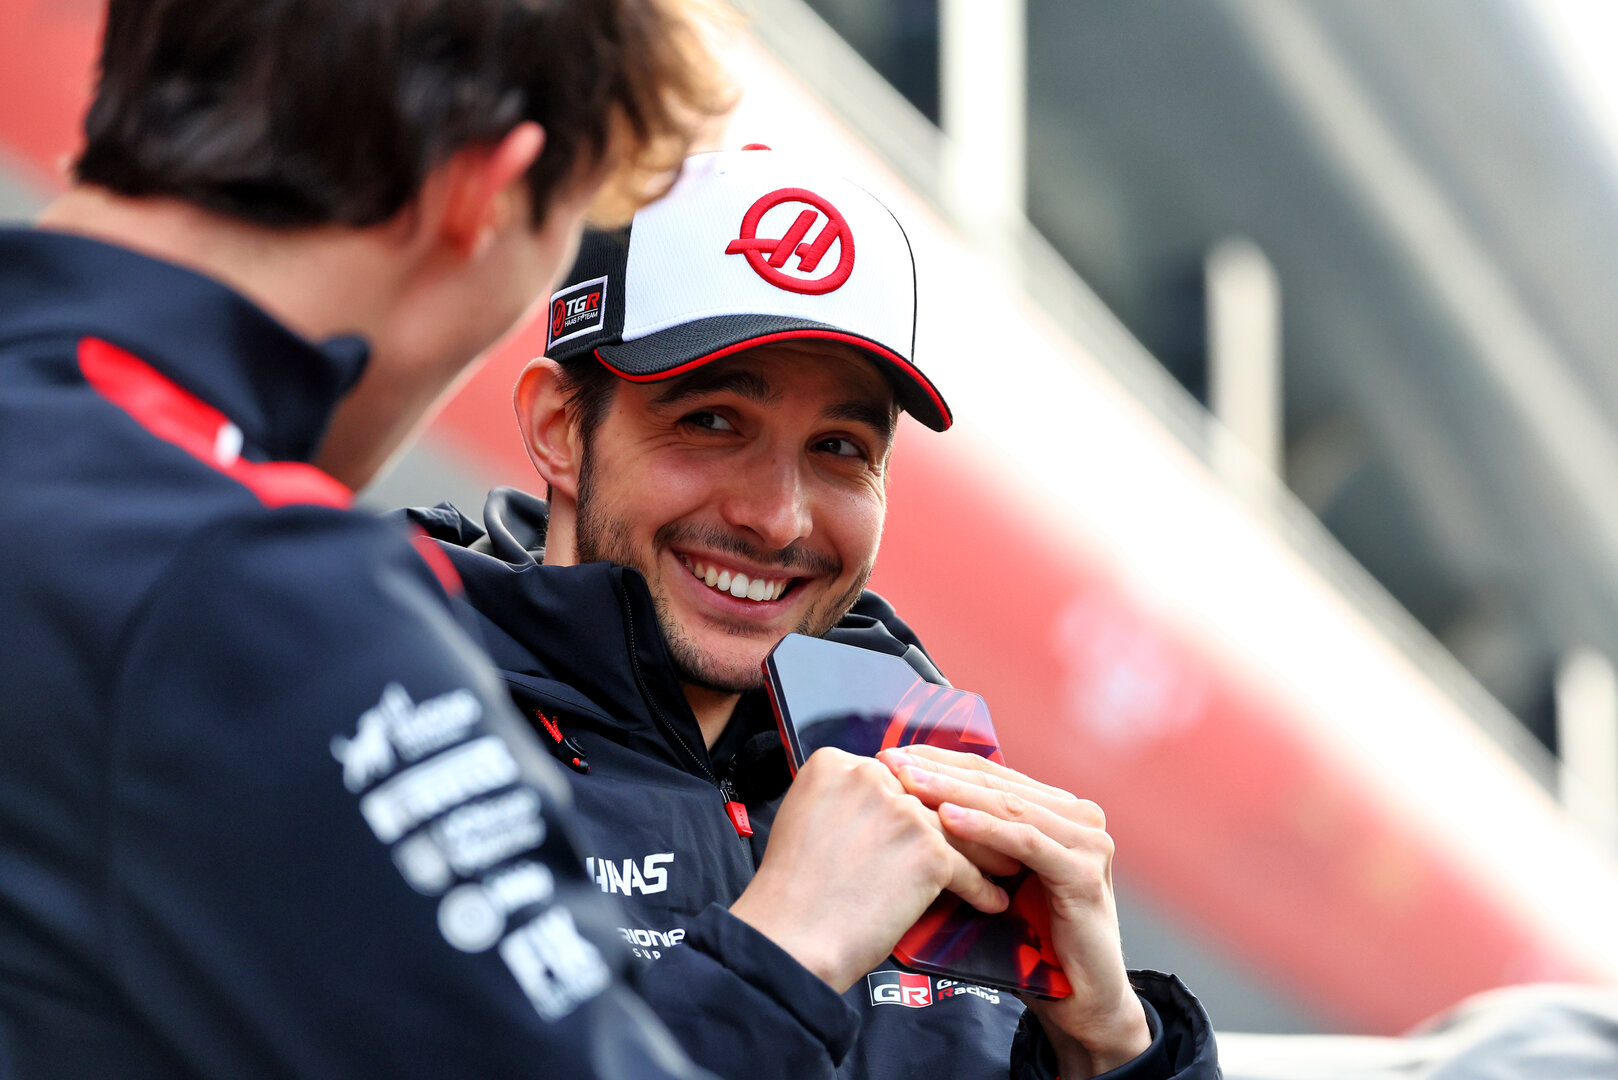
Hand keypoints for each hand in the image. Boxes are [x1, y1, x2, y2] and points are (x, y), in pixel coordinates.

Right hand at [728, 747, 1008, 992]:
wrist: (790, 936)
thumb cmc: (792, 893)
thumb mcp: (804, 819)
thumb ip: (843, 801)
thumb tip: (879, 808)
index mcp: (834, 764)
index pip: (893, 773)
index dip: (917, 796)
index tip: (934, 812)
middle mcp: (870, 777)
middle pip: (928, 797)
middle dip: (960, 818)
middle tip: (986, 834)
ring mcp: (902, 811)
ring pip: (957, 829)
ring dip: (985, 851)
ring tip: (1002, 865)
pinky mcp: (928, 850)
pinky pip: (965, 868)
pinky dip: (981, 887)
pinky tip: (991, 898)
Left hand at [878, 745, 1150, 1078]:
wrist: (1078, 999)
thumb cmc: (1031, 940)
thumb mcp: (995, 878)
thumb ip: (971, 840)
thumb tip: (905, 806)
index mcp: (1057, 810)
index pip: (990, 773)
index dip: (939, 762)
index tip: (891, 756)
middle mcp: (1078, 817)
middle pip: (995, 783)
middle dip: (938, 772)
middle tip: (889, 762)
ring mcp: (1087, 842)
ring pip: (1007, 807)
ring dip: (953, 793)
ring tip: (909, 783)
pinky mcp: (1084, 872)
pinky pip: (1024, 843)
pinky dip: (984, 830)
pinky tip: (946, 820)